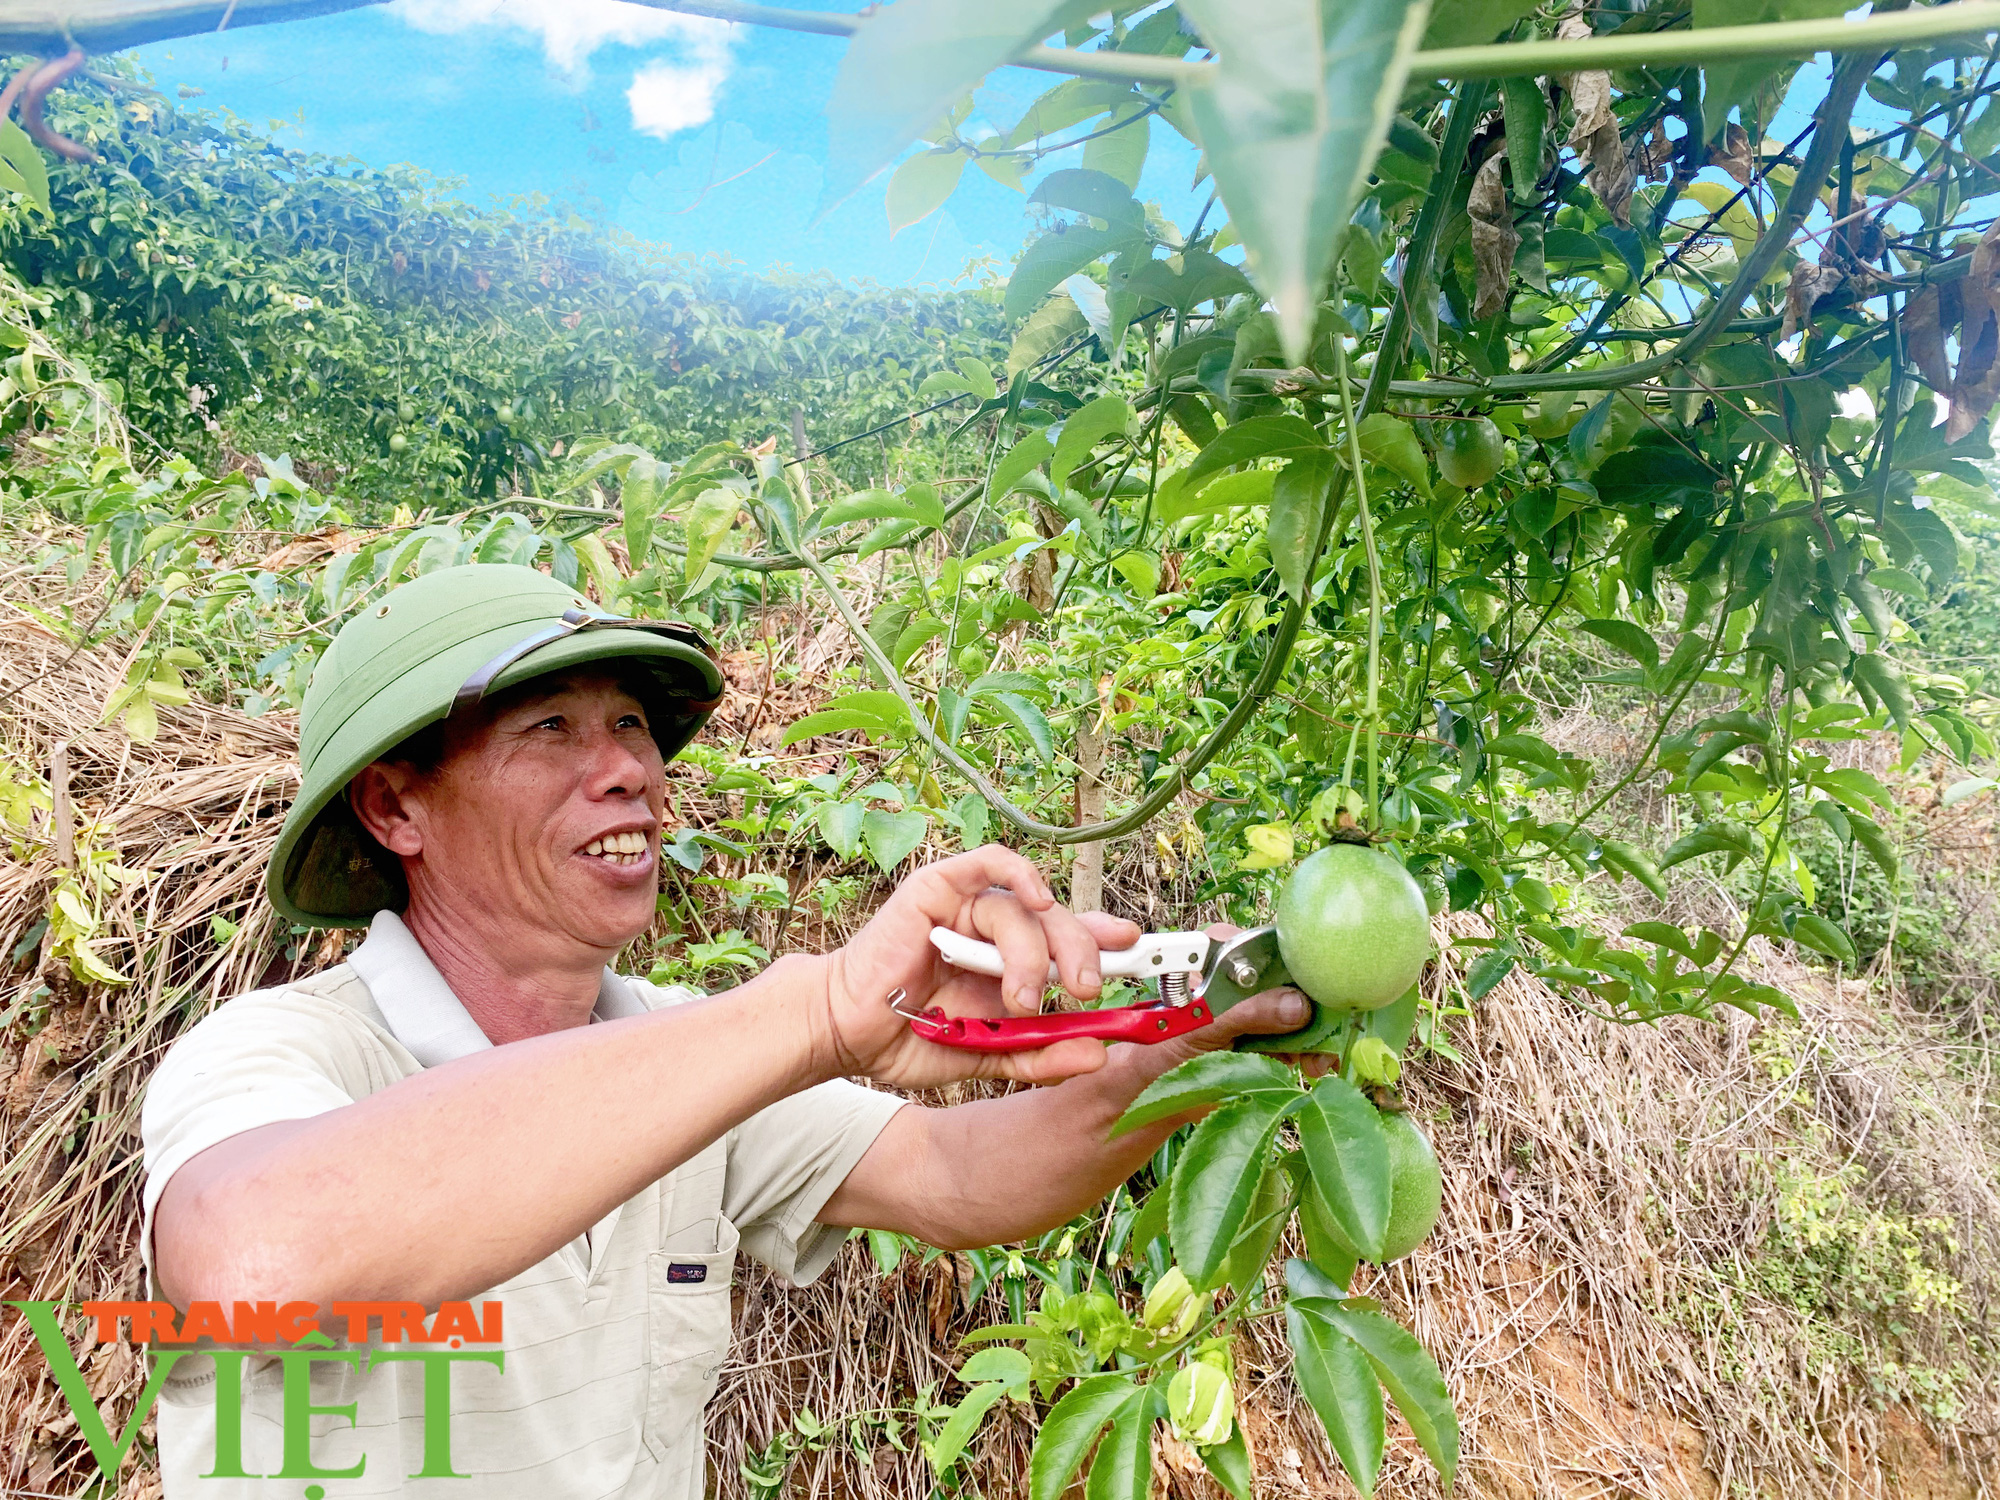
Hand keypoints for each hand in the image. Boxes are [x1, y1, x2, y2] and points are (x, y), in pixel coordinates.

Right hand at [818, 845, 1140, 1088]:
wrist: (848, 1033)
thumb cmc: (911, 1038)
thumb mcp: (990, 1056)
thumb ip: (1041, 1056)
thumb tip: (1100, 1055)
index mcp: (1013, 962)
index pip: (1074, 941)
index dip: (1112, 945)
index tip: (1146, 959)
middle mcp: (997, 930)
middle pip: (1062, 923)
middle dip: (1083, 955)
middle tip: (1087, 992)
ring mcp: (968, 905)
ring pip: (1026, 910)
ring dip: (1034, 955)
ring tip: (1020, 999)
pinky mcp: (939, 887)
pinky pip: (990, 862)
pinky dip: (1021, 873)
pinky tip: (1039, 900)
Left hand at [1105, 923, 1335, 1094]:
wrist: (1145, 1090)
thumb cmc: (1156, 1048)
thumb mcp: (1197, 1026)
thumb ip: (1243, 1012)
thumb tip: (1296, 1005)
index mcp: (1219, 955)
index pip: (1267, 946)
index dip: (1297, 963)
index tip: (1322, 986)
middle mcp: (1241, 977)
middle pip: (1290, 979)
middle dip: (1312, 1003)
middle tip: (1330, 1027)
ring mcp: (1255, 1008)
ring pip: (1298, 1011)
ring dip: (1315, 1033)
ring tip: (1320, 1057)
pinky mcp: (1263, 1038)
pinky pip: (1295, 1039)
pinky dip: (1307, 1052)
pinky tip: (1314, 1065)